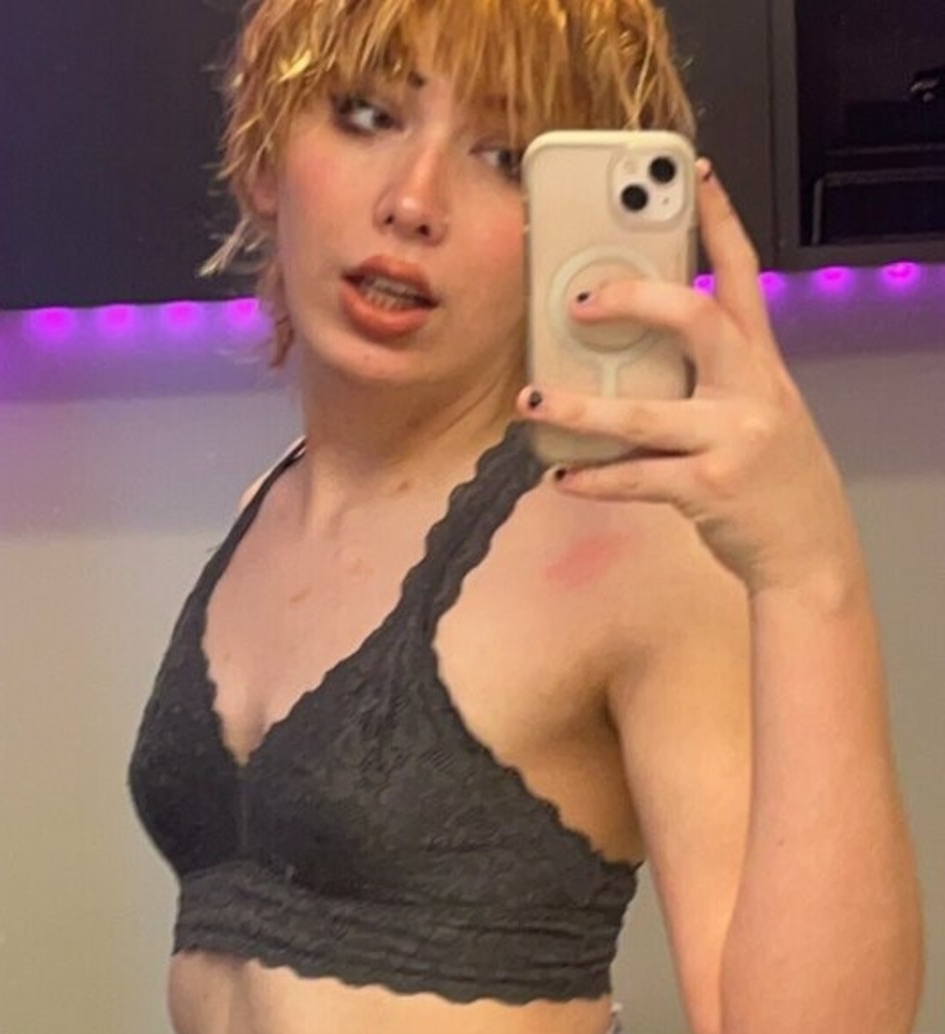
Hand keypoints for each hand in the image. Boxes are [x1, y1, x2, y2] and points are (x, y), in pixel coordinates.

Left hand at [517, 160, 864, 599]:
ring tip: (532, 399)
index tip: (691, 175)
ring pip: (643, 413)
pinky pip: (637, 476)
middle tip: (578, 303)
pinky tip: (559, 475)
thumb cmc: (773, 478)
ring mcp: (732, 439)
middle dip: (634, 301)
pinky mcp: (710, 489)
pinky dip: (594, 477)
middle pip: (693, 319)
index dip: (718, 219)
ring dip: (579, 407)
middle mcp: (751, 390)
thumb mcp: (760, 410)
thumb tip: (633, 353)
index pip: (742, 273)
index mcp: (761, 362)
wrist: (809, 552)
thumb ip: (713, 375)